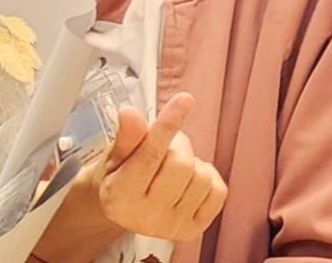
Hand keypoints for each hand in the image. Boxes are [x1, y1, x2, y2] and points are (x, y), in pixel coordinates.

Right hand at [97, 94, 228, 242]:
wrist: (123, 212)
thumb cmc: (116, 178)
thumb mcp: (113, 156)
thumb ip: (126, 136)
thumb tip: (130, 113)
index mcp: (121, 195)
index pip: (150, 155)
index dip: (167, 124)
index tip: (184, 100)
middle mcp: (147, 215)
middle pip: (181, 164)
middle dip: (177, 144)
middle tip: (166, 143)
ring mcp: (173, 226)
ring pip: (202, 176)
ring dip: (191, 161)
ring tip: (173, 164)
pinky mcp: (195, 230)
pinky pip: (218, 191)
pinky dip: (208, 177)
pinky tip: (189, 179)